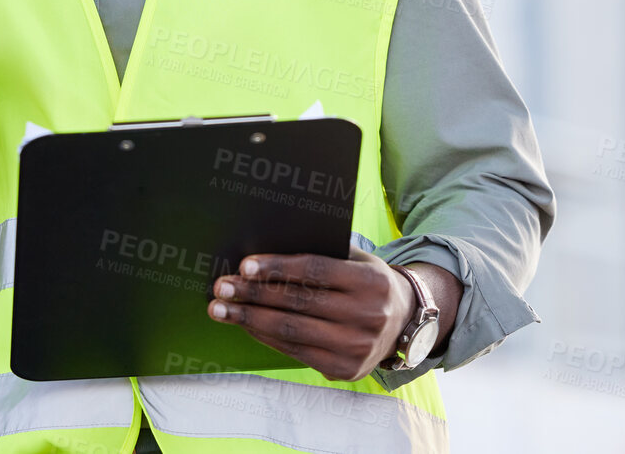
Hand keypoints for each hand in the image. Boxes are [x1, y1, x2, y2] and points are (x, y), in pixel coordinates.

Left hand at [207, 246, 426, 381]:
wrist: (403, 324)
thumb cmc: (368, 283)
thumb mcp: (358, 261)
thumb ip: (323, 254)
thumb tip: (266, 254)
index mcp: (370, 281)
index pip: (315, 272)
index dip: (277, 268)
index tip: (244, 266)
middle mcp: (367, 316)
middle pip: (297, 302)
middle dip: (253, 294)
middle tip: (221, 287)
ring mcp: (356, 347)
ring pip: (291, 330)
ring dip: (249, 319)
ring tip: (221, 308)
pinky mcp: (344, 370)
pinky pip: (295, 351)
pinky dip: (265, 336)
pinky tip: (246, 324)